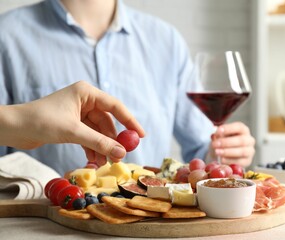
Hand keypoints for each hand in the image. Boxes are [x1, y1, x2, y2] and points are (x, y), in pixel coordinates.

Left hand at [1, 81, 144, 165]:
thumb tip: (122, 153)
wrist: (14, 128)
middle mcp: (84, 101)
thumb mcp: (74, 132)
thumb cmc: (41, 121)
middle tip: (120, 156)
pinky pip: (88, 136)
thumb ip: (99, 142)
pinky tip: (93, 161)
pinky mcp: (72, 124)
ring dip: (102, 147)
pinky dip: (92, 148)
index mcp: (86, 93)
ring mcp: (78, 113)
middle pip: (107, 122)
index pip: (115, 106)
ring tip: (104, 163)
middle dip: (112, 140)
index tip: (141, 135)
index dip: (130, 121)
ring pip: (98, 132)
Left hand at [210, 122, 254, 166]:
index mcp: (243, 130)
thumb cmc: (225, 141)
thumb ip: (218, 135)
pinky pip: (240, 162)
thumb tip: (215, 135)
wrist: (227, 154)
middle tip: (215, 144)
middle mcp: (249, 140)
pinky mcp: (248, 161)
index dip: (228, 128)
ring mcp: (250, 151)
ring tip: (217, 152)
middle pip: (241, 140)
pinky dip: (230, 161)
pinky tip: (222, 159)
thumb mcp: (221, 136)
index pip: (239, 127)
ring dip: (228, 152)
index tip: (218, 131)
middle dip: (226, 142)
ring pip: (242, 151)